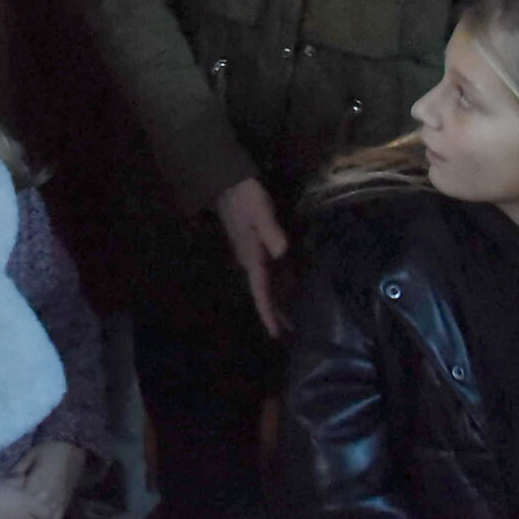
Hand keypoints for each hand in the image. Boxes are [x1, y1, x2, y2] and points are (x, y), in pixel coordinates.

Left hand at [12, 440, 86, 518]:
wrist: (72, 449)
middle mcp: (47, 498)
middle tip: (14, 513)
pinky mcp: (65, 504)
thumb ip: (17, 470)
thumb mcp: (30, 456)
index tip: (6, 505)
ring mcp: (57, 503)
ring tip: (27, 517)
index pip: (20, 505)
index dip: (12, 508)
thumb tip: (5, 482)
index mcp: (36, 486)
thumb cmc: (49, 450)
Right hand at [214, 176, 290, 337]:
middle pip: (264, 293)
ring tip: (291, 317)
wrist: (227, 184)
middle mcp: (250, 261)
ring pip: (266, 284)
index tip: (276, 334)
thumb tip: (283, 253)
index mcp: (252, 257)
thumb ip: (271, 231)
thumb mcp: (261, 211)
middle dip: (275, 311)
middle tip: (290, 331)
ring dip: (278, 299)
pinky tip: (288, 286)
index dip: (268, 313)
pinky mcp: (254, 247)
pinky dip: (278, 283)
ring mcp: (251, 255)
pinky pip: (268, 272)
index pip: (260, 291)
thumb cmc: (246, 198)